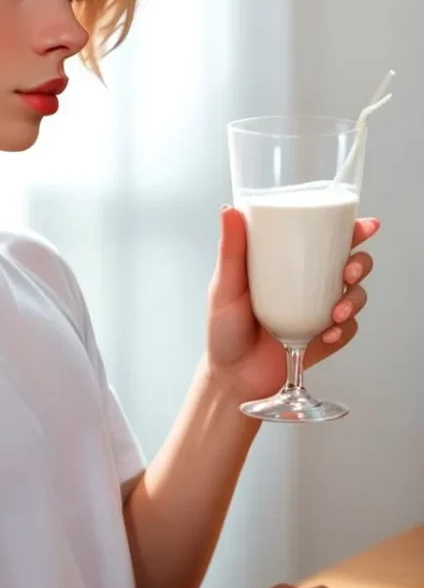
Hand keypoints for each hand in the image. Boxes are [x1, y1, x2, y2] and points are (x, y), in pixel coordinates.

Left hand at [206, 207, 379, 403]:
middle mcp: (309, 284)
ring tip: (337, 311)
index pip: (325, 238)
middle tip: (350, 270)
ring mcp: (319, 311)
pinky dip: (344, 330)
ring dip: (355, 298)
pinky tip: (328, 334)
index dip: (351, 229)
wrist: (232, 377)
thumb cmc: (224, 329)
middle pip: (351, 262)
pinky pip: (348, 329)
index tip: (365, 226)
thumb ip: (231, 251)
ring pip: (356, 294)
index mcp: (288, 263)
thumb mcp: (224, 286)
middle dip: (361, 262)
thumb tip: (229, 210)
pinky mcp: (325, 338)